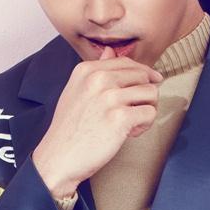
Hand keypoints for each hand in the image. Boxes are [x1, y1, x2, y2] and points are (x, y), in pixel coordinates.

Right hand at [32, 43, 163, 197]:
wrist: (58, 158)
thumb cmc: (68, 129)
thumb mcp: (76, 91)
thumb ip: (96, 70)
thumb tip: (110, 51)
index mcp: (87, 70)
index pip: (127, 62)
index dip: (142, 74)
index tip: (149, 84)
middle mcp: (99, 79)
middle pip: (143, 76)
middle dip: (145, 94)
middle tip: (134, 111)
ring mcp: (110, 97)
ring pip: (151, 93)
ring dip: (147, 109)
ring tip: (133, 123)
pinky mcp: (120, 117)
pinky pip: (150, 113)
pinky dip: (145, 125)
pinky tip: (130, 133)